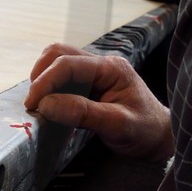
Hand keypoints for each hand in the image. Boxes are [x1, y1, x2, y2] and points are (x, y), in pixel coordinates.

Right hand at [24, 43, 172, 161]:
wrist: (159, 138)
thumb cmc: (145, 131)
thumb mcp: (117, 125)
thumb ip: (82, 113)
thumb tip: (46, 104)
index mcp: (111, 68)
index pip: (67, 64)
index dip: (45, 81)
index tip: (32, 104)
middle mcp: (101, 64)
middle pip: (58, 53)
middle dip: (40, 75)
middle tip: (34, 103)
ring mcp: (94, 72)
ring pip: (57, 60)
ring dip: (43, 78)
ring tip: (40, 103)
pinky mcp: (88, 83)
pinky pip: (62, 76)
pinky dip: (49, 86)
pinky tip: (50, 104)